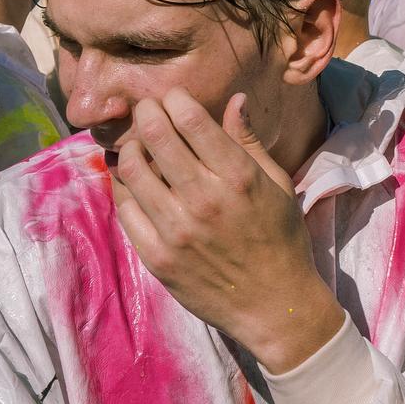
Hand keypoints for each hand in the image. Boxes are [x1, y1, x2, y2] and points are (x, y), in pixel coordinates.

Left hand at [110, 90, 344, 372]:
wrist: (274, 305)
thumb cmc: (281, 240)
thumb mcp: (277, 185)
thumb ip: (248, 141)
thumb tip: (233, 99)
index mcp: (239, 178)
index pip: (191, 120)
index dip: (175, 99)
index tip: (173, 98)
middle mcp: (204, 200)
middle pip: (156, 136)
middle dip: (147, 113)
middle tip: (147, 111)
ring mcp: (176, 231)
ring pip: (132, 169)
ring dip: (131, 147)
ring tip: (138, 144)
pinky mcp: (156, 257)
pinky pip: (125, 209)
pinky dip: (123, 186)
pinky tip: (132, 180)